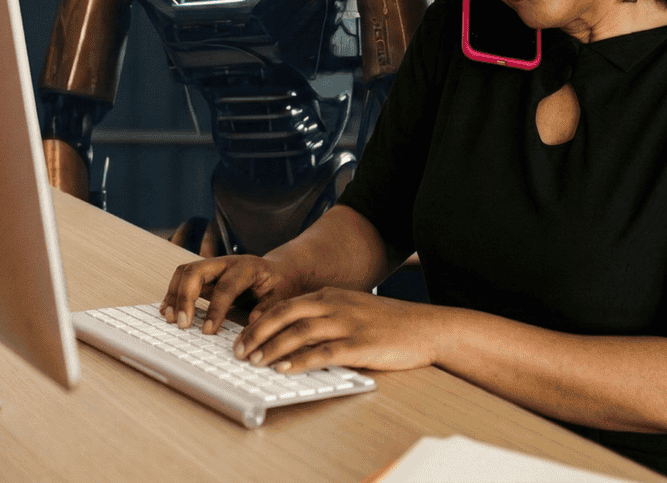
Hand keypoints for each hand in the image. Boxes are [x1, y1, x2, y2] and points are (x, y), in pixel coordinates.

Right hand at [159, 254, 309, 333]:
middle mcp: (226, 263)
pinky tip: (168, 311)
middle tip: (182, 323)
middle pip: (196, 271)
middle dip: (185, 297)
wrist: (281, 270)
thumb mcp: (283, 295)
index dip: (215, 309)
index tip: (208, 331)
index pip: (225, 286)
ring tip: (171, 318)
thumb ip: (269, 307)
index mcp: (247, 267)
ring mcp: (213, 268)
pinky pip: (183, 280)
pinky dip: (173, 295)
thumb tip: (254, 322)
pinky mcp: (206, 277)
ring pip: (185, 272)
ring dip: (174, 294)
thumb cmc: (282, 284)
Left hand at [235, 287, 443, 373]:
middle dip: (257, 333)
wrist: (427, 328)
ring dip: (272, 348)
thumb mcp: (353, 311)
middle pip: (285, 314)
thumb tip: (293, 336)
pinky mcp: (360, 345)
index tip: (242, 336)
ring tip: (254, 361)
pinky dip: (300, 361)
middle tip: (239, 351)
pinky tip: (284, 370)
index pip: (286, 304)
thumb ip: (326, 318)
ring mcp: (348, 324)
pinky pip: (323, 352)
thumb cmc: (390, 324)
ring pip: (299, 332)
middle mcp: (336, 305)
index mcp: (331, 295)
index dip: (260, 321)